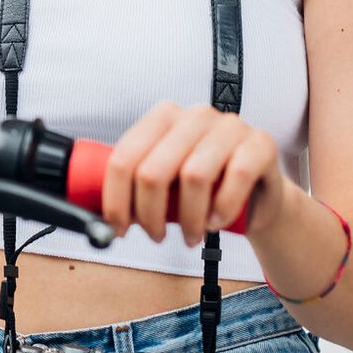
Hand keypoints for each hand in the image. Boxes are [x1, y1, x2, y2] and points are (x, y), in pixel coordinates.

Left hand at [100, 102, 289, 245]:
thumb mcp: (166, 181)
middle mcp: (193, 115)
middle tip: (156, 236)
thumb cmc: (204, 188)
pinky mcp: (259, 143)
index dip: (115, 200)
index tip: (119, 228)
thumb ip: (135, 186)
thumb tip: (93, 220)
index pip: (124, 157)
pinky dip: (221, 209)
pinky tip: (217, 222)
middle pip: (153, 170)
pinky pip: (236, 177)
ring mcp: (228, 126)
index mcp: (162, 118)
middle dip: (149, 215)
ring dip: (188, 219)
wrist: (259, 192)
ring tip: (191, 234)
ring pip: (193, 176)